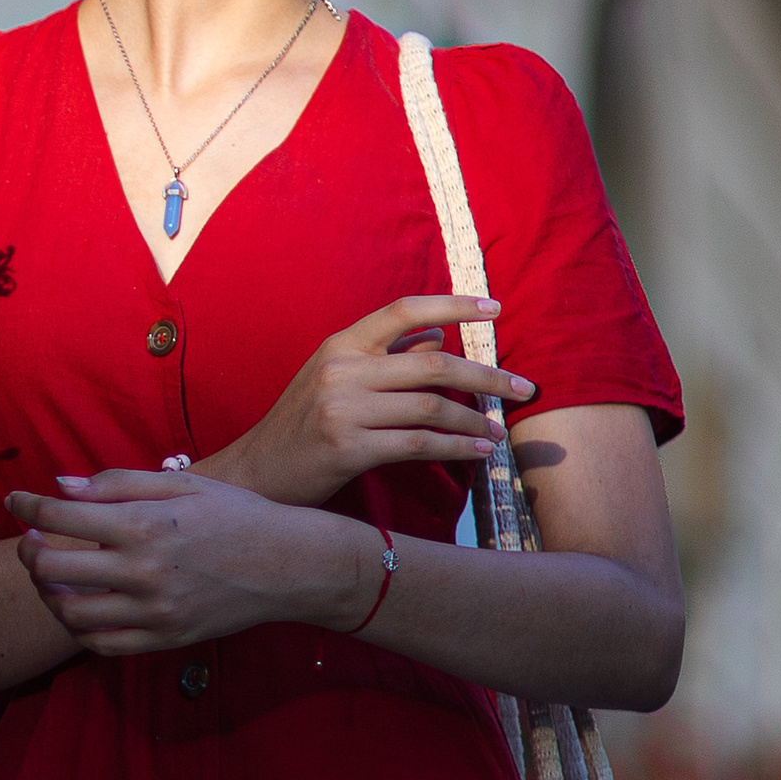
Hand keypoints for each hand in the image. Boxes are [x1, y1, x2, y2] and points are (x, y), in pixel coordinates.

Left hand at [5, 469, 378, 653]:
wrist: (288, 566)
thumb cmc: (234, 514)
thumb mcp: (181, 484)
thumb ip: (117, 483)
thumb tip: (60, 487)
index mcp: (143, 524)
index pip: (59, 517)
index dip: (25, 506)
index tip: (16, 502)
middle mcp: (142, 571)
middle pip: (51, 569)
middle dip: (28, 552)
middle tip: (30, 542)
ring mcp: (153, 611)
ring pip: (69, 612)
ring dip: (48, 593)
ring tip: (52, 576)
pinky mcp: (164, 639)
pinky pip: (102, 644)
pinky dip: (78, 628)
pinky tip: (80, 607)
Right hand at [203, 295, 533, 507]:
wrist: (255, 474)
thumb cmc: (301, 426)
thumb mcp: (335, 379)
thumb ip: (385, 357)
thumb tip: (438, 338)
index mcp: (341, 345)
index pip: (404, 310)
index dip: (454, 305)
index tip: (495, 309)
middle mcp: (341, 369)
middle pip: (433, 363)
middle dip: (487, 376)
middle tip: (525, 388)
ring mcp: (342, 409)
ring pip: (430, 406)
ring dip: (475, 420)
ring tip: (500, 432)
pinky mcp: (347, 448)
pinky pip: (417, 444)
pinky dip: (455, 448)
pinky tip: (478, 453)